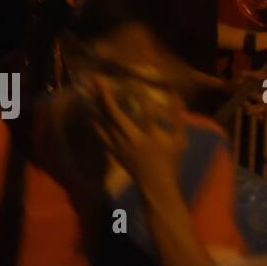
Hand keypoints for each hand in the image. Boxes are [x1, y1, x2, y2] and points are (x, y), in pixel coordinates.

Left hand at [92, 78, 184, 196]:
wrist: (156, 185)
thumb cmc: (170, 161)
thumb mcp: (179, 140)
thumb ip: (177, 118)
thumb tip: (176, 95)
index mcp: (151, 138)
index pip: (146, 114)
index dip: (141, 98)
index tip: (134, 82)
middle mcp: (133, 141)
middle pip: (116, 116)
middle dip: (105, 97)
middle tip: (97, 80)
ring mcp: (120, 146)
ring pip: (103, 124)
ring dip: (95, 107)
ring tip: (87, 91)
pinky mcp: (113, 151)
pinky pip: (100, 134)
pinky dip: (94, 122)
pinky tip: (89, 112)